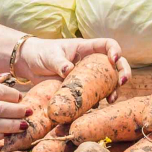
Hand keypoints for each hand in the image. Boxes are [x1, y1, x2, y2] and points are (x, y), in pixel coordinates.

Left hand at [16, 37, 131, 97]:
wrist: (28, 65)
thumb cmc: (40, 53)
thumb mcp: (50, 55)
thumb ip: (59, 62)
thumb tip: (68, 70)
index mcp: (86, 48)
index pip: (108, 45)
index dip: (115, 50)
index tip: (114, 59)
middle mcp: (91, 62)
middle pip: (115, 64)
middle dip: (123, 72)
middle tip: (123, 82)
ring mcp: (87, 77)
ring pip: (108, 82)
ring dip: (113, 90)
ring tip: (111, 99)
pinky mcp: (81, 90)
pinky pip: (94, 95)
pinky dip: (98, 101)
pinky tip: (95, 107)